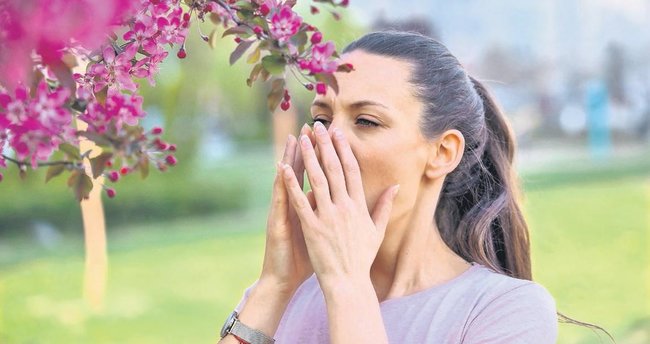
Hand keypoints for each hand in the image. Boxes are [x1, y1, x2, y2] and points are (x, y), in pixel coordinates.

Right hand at [258, 124, 314, 293]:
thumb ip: (328, 214)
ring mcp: (283, 210)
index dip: (323, 156)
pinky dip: (281, 183)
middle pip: (301, 171)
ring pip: (287, 179)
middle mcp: (293, 203)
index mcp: (307, 205)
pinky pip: (280, 200)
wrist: (283, 278)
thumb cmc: (303, 257)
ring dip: (291, 158)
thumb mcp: (319, 232)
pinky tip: (281, 168)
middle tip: (312, 126)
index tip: (331, 137)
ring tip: (295, 138)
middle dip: (308, 149)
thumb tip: (339, 200)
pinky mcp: (277, 221)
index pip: (315, 176)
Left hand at [280, 121, 399, 289]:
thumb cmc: (361, 258)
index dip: (344, 150)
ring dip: (309, 157)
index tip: (338, 133)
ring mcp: (328, 216)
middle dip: (326, 145)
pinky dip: (293, 183)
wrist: (348, 282)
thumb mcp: (377, 230)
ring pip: (317, 180)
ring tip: (302, 139)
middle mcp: (345, 207)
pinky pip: (301, 201)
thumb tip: (396, 186)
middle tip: (318, 126)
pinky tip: (284, 168)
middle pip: (334, 169)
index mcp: (359, 206)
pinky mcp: (312, 227)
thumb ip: (385, 206)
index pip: (351, 171)